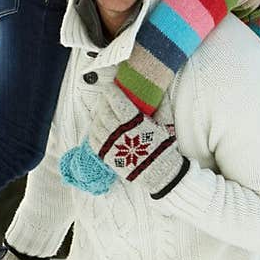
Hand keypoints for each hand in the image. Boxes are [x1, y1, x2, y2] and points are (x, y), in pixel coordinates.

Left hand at [60, 83, 188, 198]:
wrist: (158, 172)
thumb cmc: (162, 148)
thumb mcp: (165, 123)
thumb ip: (162, 105)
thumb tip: (162, 91)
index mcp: (134, 122)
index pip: (116, 101)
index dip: (111, 91)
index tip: (110, 87)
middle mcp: (119, 132)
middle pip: (104, 110)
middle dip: (104, 101)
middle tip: (107, 97)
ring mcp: (111, 144)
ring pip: (97, 124)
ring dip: (98, 115)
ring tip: (103, 111)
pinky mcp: (106, 155)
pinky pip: (93, 139)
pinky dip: (94, 130)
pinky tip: (98, 126)